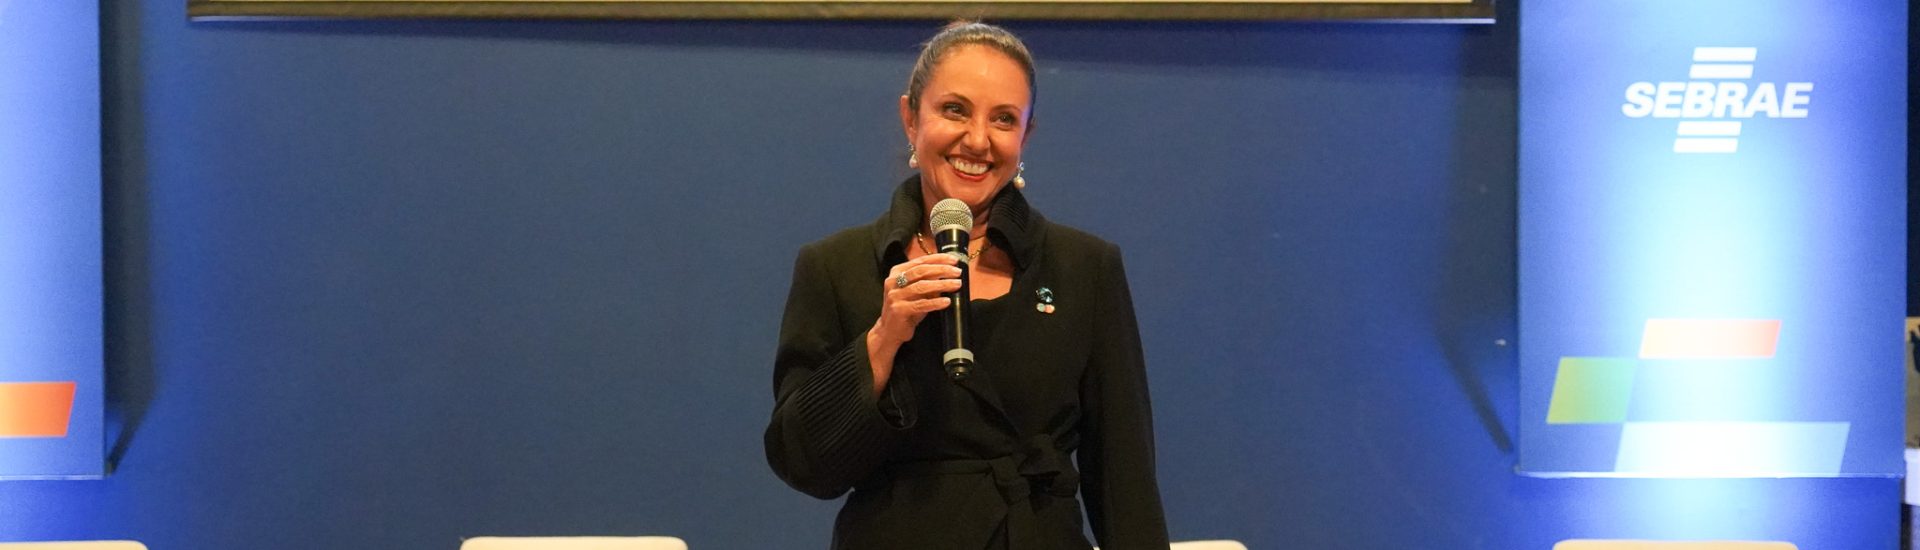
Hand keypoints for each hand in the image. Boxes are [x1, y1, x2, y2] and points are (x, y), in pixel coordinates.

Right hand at [865, 252, 961, 393]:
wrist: (889, 331)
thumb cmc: (906, 309)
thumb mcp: (916, 292)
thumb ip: (928, 281)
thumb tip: (950, 273)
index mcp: (897, 272)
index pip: (920, 261)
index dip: (938, 259)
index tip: (954, 260)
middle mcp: (893, 281)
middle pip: (921, 271)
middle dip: (942, 270)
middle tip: (958, 272)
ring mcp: (895, 296)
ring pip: (921, 286)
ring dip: (942, 284)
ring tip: (957, 285)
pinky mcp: (899, 310)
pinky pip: (921, 304)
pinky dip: (936, 302)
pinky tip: (947, 301)